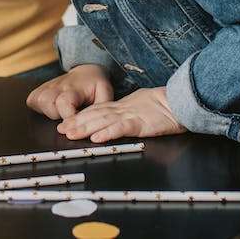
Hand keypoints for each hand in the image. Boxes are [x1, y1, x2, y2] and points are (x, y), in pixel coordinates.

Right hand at [26, 65, 112, 119]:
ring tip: (61, 112)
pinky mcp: (39, 90)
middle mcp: (56, 86)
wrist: (87, 71)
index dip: (68, 117)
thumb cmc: (95, 84)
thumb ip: (102, 107)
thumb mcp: (104, 93)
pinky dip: (39, 107)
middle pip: (47, 104)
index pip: (63, 103)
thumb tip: (99, 123)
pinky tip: (51, 108)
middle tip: (70, 115)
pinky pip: (32, 101)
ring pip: (37, 103)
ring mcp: (46, 87)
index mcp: (73, 87)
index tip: (77, 123)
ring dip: (48, 112)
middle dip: (58, 116)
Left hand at [56, 87, 186, 142]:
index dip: (80, 117)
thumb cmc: (163, 106)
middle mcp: (122, 110)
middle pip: (94, 116)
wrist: (179, 102)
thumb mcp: (140, 108)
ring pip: (102, 121)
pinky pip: (120, 128)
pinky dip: (107, 133)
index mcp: (122, 107)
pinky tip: (96, 138)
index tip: (65, 123)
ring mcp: (130, 116)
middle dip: (76, 122)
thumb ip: (126, 114)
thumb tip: (114, 121)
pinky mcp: (140, 124)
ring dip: (84, 128)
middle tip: (60, 129)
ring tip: (70, 133)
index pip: (96, 111)